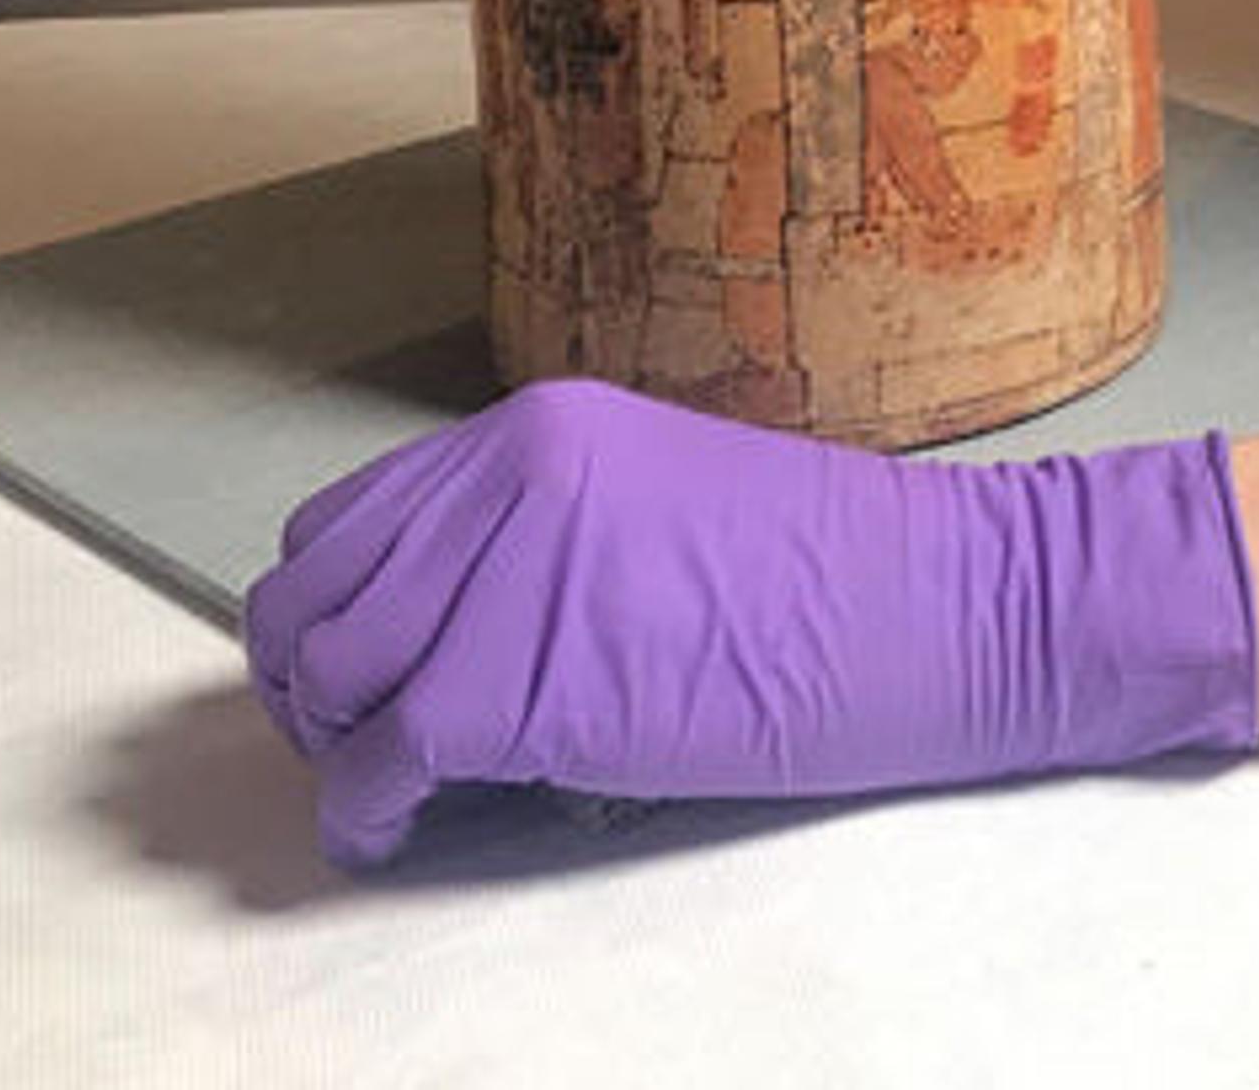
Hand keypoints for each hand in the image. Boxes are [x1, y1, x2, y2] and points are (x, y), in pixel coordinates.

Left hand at [243, 379, 1258, 867]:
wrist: (945, 606)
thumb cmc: (839, 570)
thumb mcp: (663, 497)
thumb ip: (545, 529)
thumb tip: (444, 620)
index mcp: (537, 428)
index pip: (348, 522)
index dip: (338, 610)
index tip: (366, 672)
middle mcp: (502, 481)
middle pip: (313, 599)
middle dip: (318, 683)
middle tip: (365, 740)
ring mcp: (505, 580)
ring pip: (331, 678)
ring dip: (340, 746)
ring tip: (393, 785)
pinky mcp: (518, 687)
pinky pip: (383, 764)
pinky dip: (370, 813)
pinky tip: (401, 830)